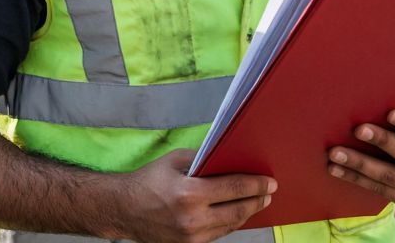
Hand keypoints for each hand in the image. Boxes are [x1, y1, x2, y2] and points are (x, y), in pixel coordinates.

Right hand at [112, 149, 275, 242]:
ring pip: (231, 225)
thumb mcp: (176, 160)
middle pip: (238, 210)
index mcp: (189, 194)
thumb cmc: (149, 181)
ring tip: (258, 202)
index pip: (233, 188)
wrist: (123, 210)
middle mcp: (192, 219)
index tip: (271, 182)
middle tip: (270, 192)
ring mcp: (191, 236)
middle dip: (258, 201)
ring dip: (247, 213)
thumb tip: (232, 159)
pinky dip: (231, 222)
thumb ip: (205, 159)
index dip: (256, 185)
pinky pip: (218, 234)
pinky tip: (238, 213)